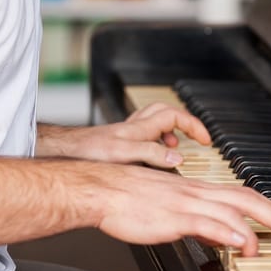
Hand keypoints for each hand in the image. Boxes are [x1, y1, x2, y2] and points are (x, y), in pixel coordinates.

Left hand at [37, 102, 210, 167]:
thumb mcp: (124, 154)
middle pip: (166, 112)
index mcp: (140, 127)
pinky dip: (154, 142)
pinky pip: (143, 135)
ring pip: (154, 123)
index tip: (206, 140)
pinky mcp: (118, 143)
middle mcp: (134, 127)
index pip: (175, 115)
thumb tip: (177, 158)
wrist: (64, 153)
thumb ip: (151, 155)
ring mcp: (126, 134)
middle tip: (195, 137)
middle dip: (184, 122)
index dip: (193, 125)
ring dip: (169, 131)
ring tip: (176, 149)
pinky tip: (151, 158)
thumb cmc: (88, 152)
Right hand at [93, 163, 270, 257]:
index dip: (267, 207)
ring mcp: (186, 203)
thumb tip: (221, 237)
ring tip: (268, 245)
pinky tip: (239, 243)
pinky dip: (227, 232)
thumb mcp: (170, 206)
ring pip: (232, 209)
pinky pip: (207, 222)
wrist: (102, 189)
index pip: (242, 193)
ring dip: (255, 228)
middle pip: (246, 198)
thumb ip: (198, 221)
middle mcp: (196, 192)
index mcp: (196, 189)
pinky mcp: (173, 216)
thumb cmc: (128, 197)